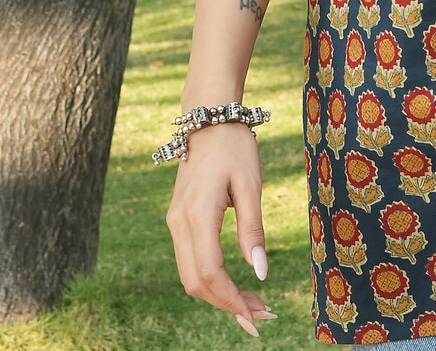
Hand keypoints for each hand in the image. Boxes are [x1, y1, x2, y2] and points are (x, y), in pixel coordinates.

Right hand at [166, 122, 274, 336]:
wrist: (209, 120)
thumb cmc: (235, 147)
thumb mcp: (251, 183)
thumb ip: (252, 228)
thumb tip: (260, 272)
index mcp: (197, 214)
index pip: (210, 273)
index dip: (231, 299)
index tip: (256, 314)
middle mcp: (179, 223)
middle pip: (196, 282)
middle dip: (227, 304)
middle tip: (261, 315)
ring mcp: (175, 222)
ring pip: (190, 275)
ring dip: (218, 295)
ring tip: (252, 303)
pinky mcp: (178, 220)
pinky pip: (190, 261)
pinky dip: (210, 279)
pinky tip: (233, 284)